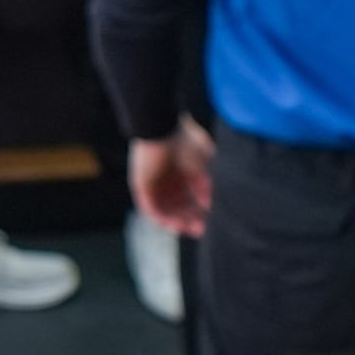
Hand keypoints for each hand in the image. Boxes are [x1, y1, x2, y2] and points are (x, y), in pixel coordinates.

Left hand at [131, 123, 214, 238]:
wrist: (161, 125)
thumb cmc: (186, 139)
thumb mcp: (205, 163)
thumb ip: (210, 183)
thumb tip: (212, 205)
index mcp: (182, 174)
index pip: (191, 200)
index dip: (201, 213)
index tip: (212, 223)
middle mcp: (167, 180)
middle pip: (178, 207)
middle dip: (190, 220)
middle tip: (201, 229)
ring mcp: (153, 183)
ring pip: (164, 210)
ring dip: (176, 221)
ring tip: (188, 229)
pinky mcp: (141, 184)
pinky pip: (149, 207)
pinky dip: (161, 217)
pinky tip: (173, 224)